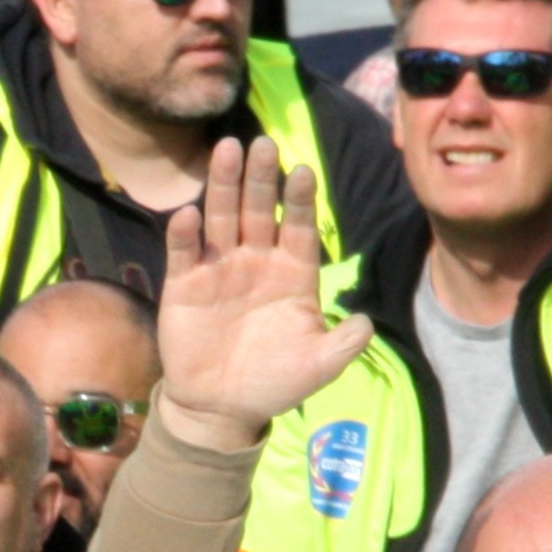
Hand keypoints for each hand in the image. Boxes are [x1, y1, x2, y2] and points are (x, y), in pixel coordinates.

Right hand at [151, 137, 373, 450]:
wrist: (222, 408)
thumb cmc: (274, 382)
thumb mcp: (316, 367)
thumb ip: (341, 346)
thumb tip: (366, 323)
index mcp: (292, 273)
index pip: (300, 227)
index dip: (302, 201)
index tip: (304, 171)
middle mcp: (257, 261)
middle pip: (261, 210)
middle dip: (262, 178)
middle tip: (263, 143)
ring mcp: (219, 268)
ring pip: (223, 217)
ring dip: (224, 185)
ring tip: (227, 151)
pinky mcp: (185, 284)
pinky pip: (186, 252)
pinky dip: (186, 233)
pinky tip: (188, 215)